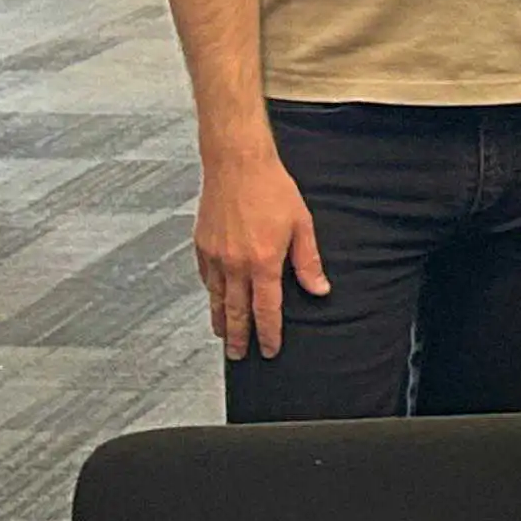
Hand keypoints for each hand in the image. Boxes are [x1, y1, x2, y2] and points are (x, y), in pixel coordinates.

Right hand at [194, 141, 326, 359]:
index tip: (270, 350)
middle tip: (240, 355)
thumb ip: (308, 262)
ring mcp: (215, 256)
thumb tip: (319, 290)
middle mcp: (236, 264)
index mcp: (263, 262)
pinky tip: (215, 300)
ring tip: (224, 337)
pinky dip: (211, 293)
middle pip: (237, 312)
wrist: (237, 164)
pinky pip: (206, 278)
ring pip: (217, 299)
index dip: (269, 334)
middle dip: (240, 337)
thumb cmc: (272, 189)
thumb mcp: (301, 225)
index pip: (266, 310)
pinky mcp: (201, 245)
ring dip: (220, 321)